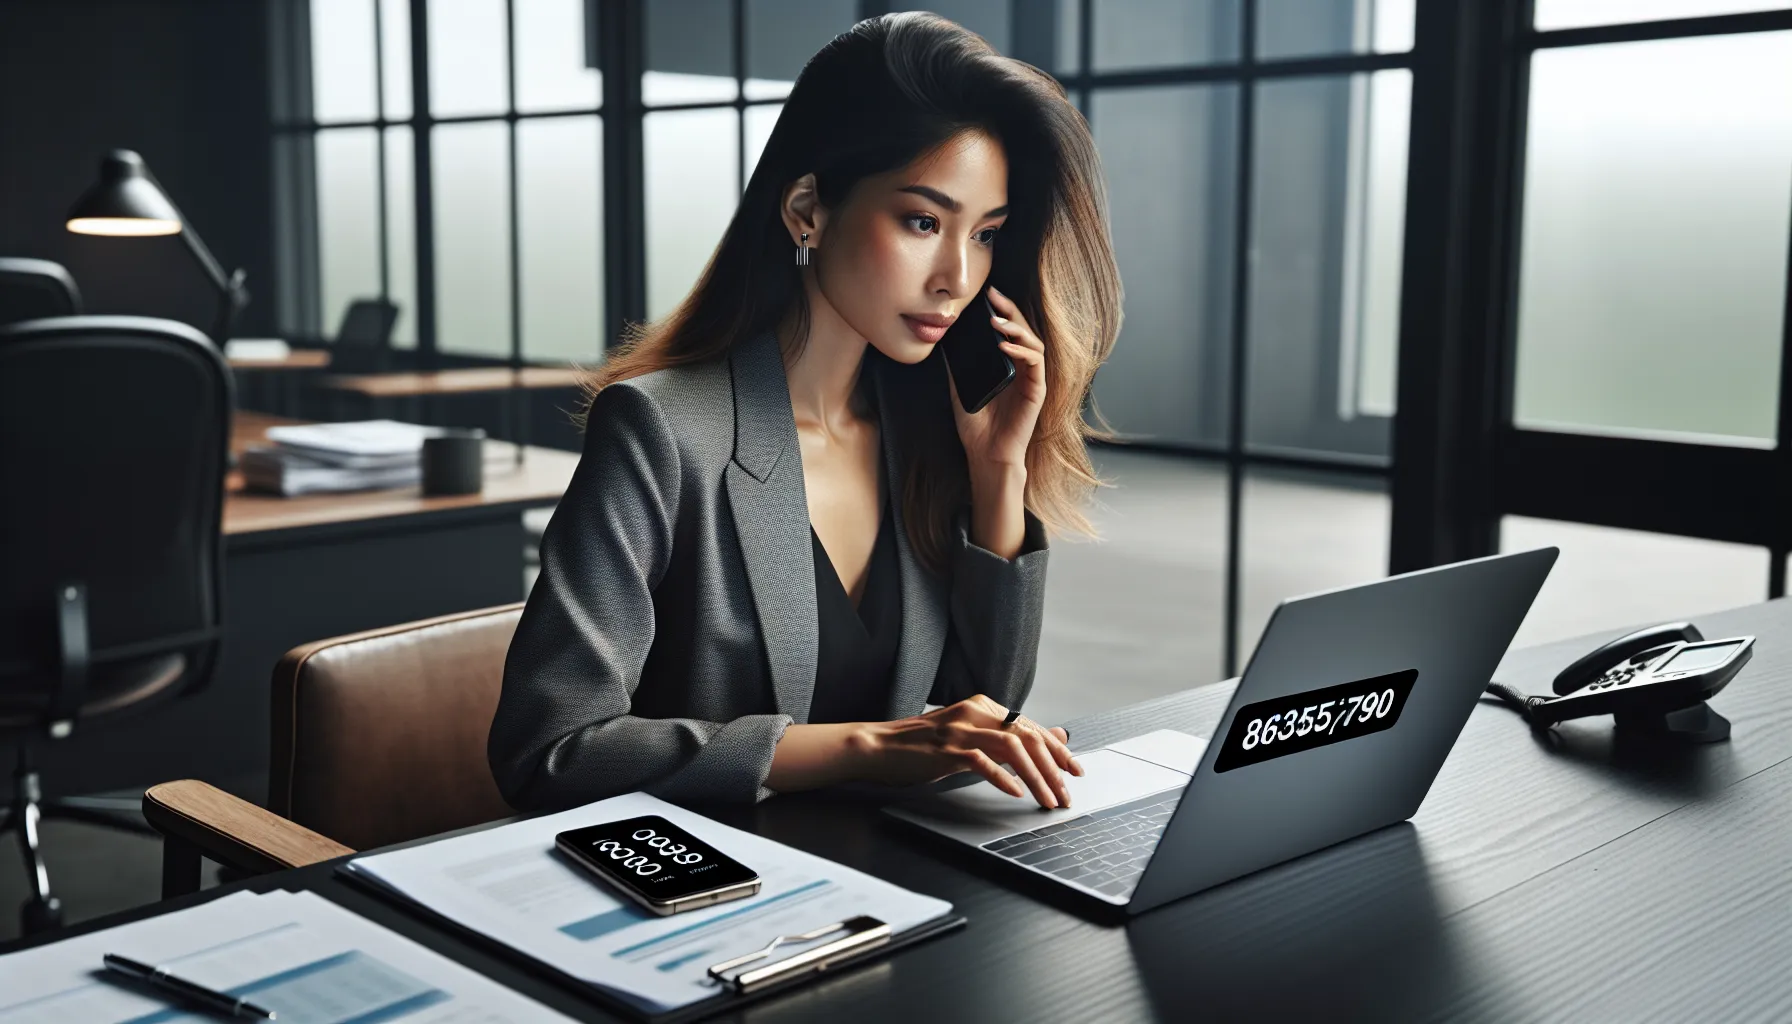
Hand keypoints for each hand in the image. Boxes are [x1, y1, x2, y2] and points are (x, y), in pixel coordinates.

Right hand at [848, 695, 1083, 808]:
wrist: (878, 746)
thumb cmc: (923, 746)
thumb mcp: (970, 736)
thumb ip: (1008, 736)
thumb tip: (1054, 736)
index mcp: (983, 706)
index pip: (1032, 726)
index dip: (1058, 750)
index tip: (1075, 771)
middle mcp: (975, 712)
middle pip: (1027, 736)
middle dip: (1053, 768)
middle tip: (1066, 793)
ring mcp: (960, 729)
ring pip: (1012, 747)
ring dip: (1036, 776)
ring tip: (1047, 798)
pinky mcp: (945, 748)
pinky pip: (982, 761)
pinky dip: (1003, 777)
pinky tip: (1015, 793)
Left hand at [948, 285, 1046, 474]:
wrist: (985, 455)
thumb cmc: (976, 426)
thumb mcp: (960, 389)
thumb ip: (957, 367)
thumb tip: (945, 342)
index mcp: (1006, 365)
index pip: (1009, 331)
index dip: (1002, 311)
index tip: (988, 295)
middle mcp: (1022, 369)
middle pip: (1023, 330)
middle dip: (1010, 311)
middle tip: (995, 297)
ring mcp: (1031, 379)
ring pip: (1033, 343)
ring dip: (1017, 329)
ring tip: (997, 322)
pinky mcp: (1036, 391)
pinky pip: (1035, 364)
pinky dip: (1022, 351)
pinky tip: (1006, 346)